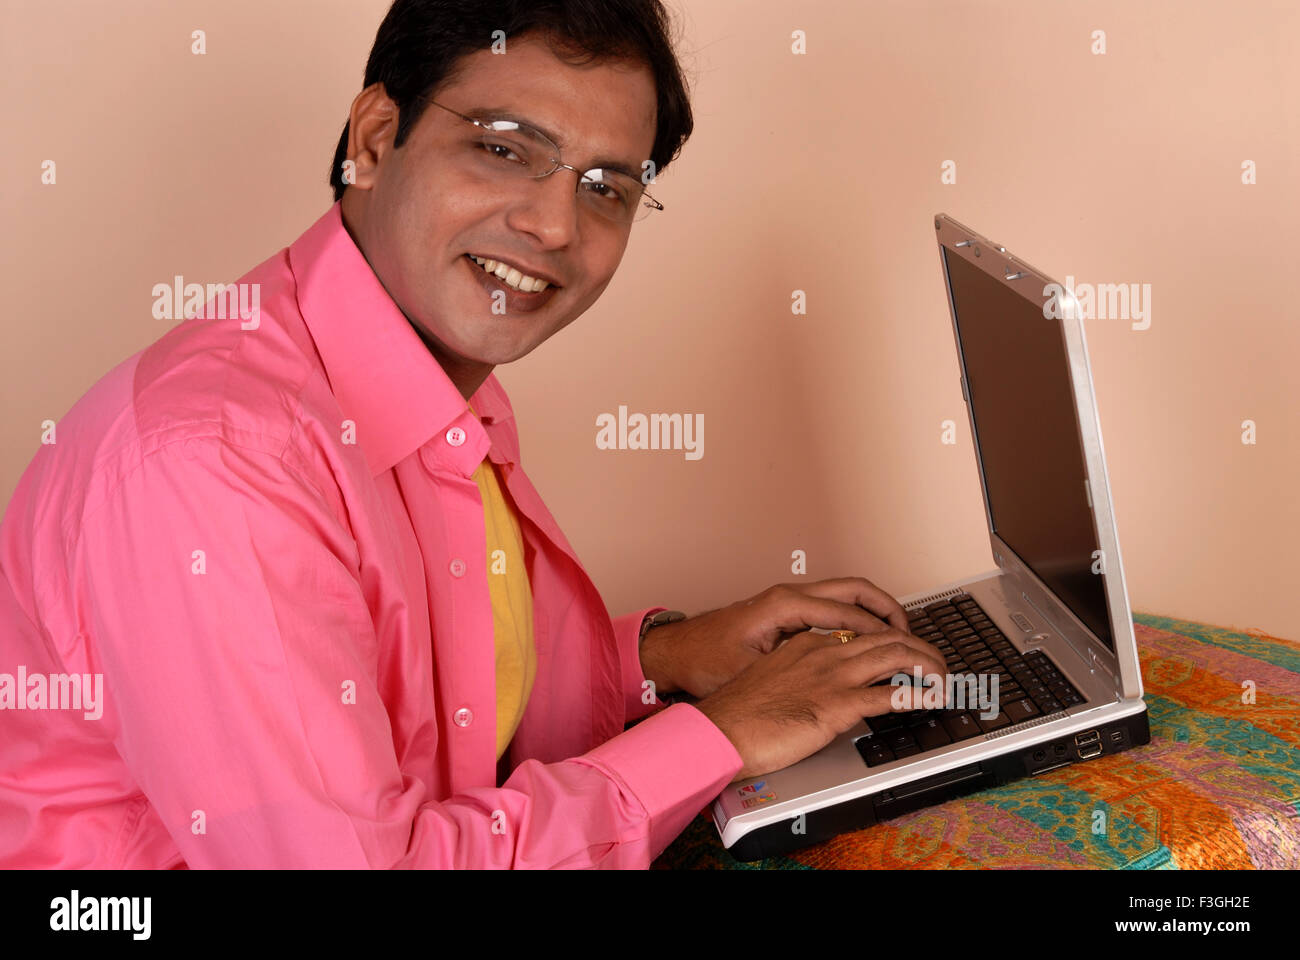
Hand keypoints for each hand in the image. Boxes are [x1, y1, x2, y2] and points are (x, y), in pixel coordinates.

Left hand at [639, 577, 914, 699]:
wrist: (676, 652)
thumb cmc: (704, 660)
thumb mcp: (750, 671)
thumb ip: (790, 672)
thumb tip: (829, 679)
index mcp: (784, 605)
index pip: (847, 614)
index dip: (881, 633)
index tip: (905, 650)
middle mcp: (790, 596)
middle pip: (854, 591)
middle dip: (888, 610)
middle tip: (913, 637)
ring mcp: (790, 601)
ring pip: (846, 595)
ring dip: (875, 612)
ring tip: (900, 638)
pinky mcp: (787, 613)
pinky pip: (834, 607)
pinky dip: (857, 618)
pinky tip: (868, 642)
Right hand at [693, 627, 947, 781]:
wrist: (721, 729)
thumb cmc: (738, 714)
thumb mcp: (772, 683)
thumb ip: (801, 680)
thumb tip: (821, 695)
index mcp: (806, 645)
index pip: (860, 633)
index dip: (891, 640)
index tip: (906, 653)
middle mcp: (823, 653)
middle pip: (886, 637)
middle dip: (921, 648)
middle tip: (938, 664)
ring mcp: (832, 676)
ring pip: (896, 655)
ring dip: (929, 665)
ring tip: (945, 678)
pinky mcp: (837, 705)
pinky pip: (891, 693)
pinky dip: (920, 694)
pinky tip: (933, 699)